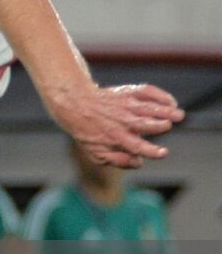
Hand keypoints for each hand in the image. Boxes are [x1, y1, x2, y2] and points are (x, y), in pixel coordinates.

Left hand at [45, 83, 182, 168]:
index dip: (150, 151)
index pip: (135, 146)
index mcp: (116, 137)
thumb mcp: (96, 152)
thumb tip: (139, 162)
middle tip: (168, 125)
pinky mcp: (128, 92)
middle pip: (143, 123)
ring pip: (147, 107)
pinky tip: (171, 101)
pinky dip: (159, 94)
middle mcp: (122, 121)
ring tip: (178, 114)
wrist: (76, 104)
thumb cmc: (89, 131)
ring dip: (164, 110)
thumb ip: (117, 160)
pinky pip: (146, 91)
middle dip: (158, 124)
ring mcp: (125, 105)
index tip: (163, 152)